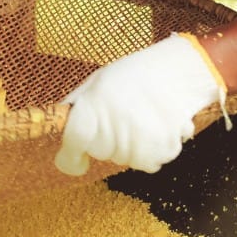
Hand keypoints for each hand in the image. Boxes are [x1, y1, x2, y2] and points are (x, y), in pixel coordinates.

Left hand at [54, 33, 225, 175]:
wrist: (179, 72)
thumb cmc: (134, 75)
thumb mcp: (98, 80)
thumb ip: (76, 105)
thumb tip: (57, 125)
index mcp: (95, 102)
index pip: (75, 140)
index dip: (70, 155)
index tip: (76, 160)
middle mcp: (116, 122)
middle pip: (100, 152)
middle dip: (105, 141)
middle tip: (122, 115)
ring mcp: (140, 138)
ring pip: (124, 160)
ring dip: (130, 147)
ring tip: (142, 119)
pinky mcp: (163, 149)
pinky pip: (149, 164)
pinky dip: (152, 151)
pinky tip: (157, 128)